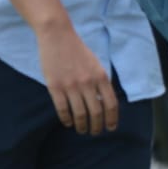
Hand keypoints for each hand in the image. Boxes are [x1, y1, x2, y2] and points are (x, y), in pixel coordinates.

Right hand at [37, 18, 116, 134]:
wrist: (57, 35)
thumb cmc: (77, 50)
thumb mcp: (95, 64)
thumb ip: (100, 81)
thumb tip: (104, 102)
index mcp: (100, 76)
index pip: (111, 104)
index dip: (112, 119)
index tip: (110, 128)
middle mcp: (88, 83)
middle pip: (96, 112)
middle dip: (97, 126)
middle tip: (95, 132)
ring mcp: (71, 86)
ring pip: (80, 114)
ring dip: (82, 126)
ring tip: (82, 130)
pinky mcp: (55, 87)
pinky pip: (63, 109)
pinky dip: (67, 119)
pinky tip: (68, 123)